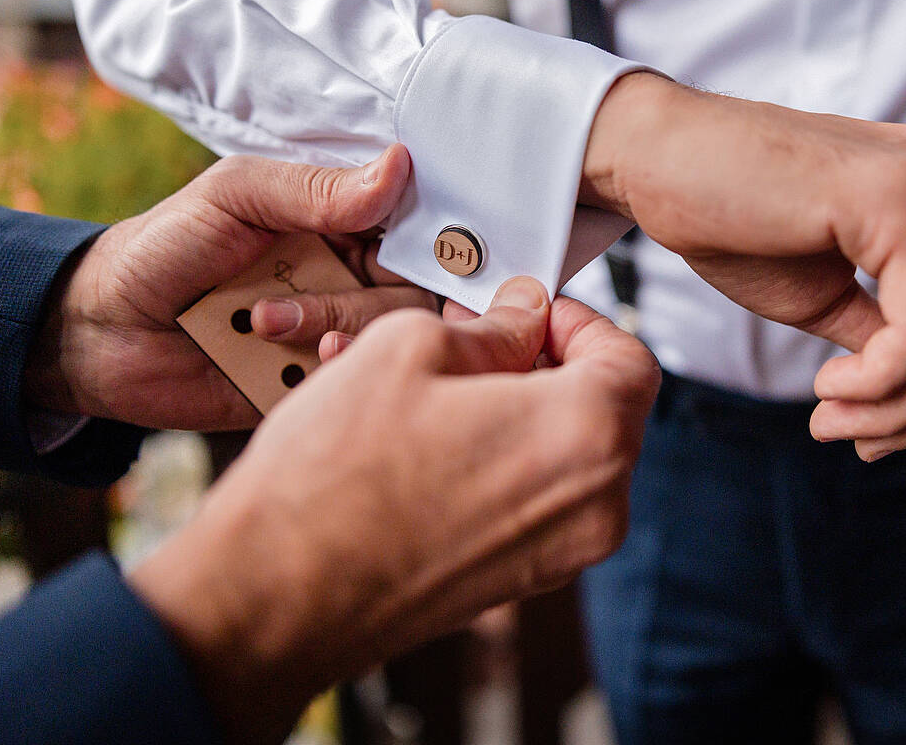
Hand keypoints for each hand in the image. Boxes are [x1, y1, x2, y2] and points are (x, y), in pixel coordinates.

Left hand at [22, 145, 441, 430]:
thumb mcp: (236, 197)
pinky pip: (353, 384)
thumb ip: (315, 189)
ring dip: (334, 331)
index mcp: (342, 226)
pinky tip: (289, 364)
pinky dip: (328, 375)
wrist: (98, 331)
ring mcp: (334, 334)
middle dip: (361, 300)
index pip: (414, 231)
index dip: (427, 240)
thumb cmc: (165, 246)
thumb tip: (399, 167)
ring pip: (387, 341)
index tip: (409, 249)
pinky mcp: (313, 385)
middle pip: (411, 295)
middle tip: (299, 298)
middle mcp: (350, 280)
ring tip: (265, 326)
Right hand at [128, 281, 659, 742]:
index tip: (527, 310)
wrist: (274, 596)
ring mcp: (562, 554)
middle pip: (602, 406)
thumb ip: (495, 325)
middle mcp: (596, 505)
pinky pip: (530, 498)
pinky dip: (495, 457)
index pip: (630, 356)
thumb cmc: (335, 476)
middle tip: (476, 336)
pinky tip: (427, 434)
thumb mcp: (412, 348)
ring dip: (511, 407)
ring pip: (562, 451)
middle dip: (542, 361)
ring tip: (435, 381)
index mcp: (589, 436)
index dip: (579, 320)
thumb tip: (525, 316)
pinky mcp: (521, 581)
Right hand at [583, 72, 905, 459]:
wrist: (653, 161)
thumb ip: (892, 334)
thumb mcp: (827, 295)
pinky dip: (882, 381)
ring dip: (897, 405)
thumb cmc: (727, 223)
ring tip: (827, 417)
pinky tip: (827, 388)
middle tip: (845, 435)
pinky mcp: (898, 197)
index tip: (864, 431)